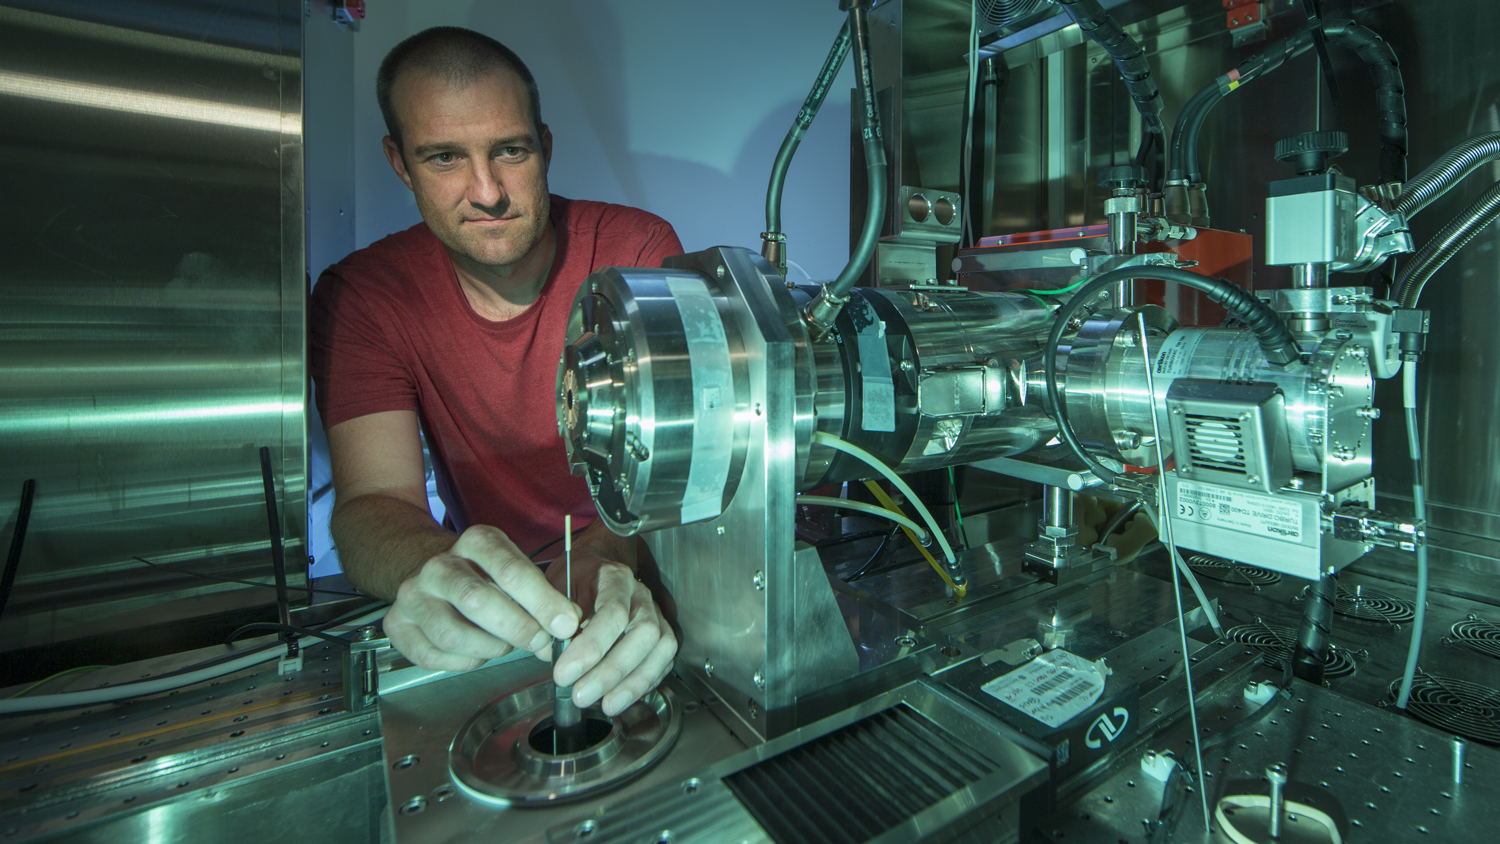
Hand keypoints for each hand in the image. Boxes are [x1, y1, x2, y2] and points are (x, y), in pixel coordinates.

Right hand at [383, 525, 581, 670]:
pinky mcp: (397, 625)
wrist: (432, 573)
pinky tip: (478, 651)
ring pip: (453, 634)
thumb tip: (568, 624)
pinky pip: (434, 655)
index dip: (543, 602)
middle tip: (539, 642)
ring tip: (506, 645)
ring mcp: (413, 595)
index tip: (565, 624)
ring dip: (490, 647)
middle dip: (517, 628)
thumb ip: (543, 596)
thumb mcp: (516, 571)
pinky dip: (464, 661)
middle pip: (477, 601)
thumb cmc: (485, 576)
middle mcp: (439, 565)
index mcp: (476, 542)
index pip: (511, 571)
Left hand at [546, 548, 677, 716]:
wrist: (595, 569)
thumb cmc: (574, 581)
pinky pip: (663, 662)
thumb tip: (552, 656)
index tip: (563, 673)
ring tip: (605, 705)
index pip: (613, 611)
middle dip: (613, 670)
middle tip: (581, 695)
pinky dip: (644, 684)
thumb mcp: (555, 589)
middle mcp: (641, 595)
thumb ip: (553, 620)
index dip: (590, 646)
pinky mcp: (662, 635)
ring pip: (661, 649)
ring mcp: (656, 615)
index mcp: (614, 577)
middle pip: (643, 634)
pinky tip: (620, 697)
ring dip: (633, 683)